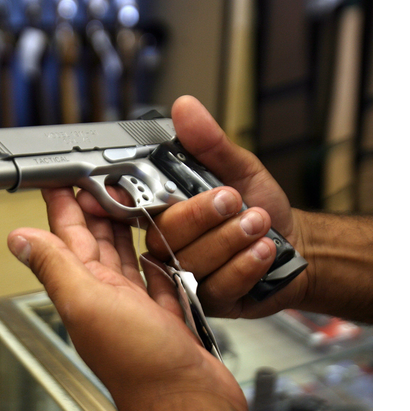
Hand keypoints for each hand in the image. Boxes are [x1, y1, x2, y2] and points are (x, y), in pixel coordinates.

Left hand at [8, 188, 247, 410]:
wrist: (187, 403)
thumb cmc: (141, 365)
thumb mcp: (88, 303)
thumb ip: (56, 268)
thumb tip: (19, 240)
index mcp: (85, 289)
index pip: (67, 236)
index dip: (63, 205)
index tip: (60, 178)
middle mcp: (107, 295)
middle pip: (96, 241)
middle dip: (94, 206)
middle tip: (96, 178)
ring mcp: (136, 306)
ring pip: (124, 256)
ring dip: (123, 227)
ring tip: (124, 200)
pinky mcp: (165, 316)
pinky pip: (156, 278)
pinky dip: (155, 258)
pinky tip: (157, 246)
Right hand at [78, 95, 308, 318]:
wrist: (296, 246)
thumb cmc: (260, 207)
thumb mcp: (238, 168)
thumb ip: (209, 143)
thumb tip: (185, 108)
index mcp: (163, 210)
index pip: (127, 206)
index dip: (114, 201)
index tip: (113, 193)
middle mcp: (167, 245)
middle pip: (162, 235)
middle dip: (201, 215)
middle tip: (233, 200)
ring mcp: (185, 277)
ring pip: (191, 261)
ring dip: (231, 239)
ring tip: (260, 223)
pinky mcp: (207, 302)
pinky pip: (218, 286)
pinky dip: (245, 265)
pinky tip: (262, 251)